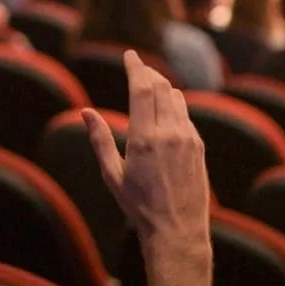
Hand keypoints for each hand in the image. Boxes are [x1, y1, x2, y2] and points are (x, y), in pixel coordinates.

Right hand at [82, 51, 212, 285]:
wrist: (177, 230)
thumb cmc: (139, 206)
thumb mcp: (112, 175)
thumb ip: (99, 140)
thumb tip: (86, 112)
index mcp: (144, 139)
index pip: (142, 88)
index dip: (135, 67)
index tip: (129, 55)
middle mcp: (169, 133)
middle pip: (161, 87)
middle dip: (148, 73)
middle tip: (137, 66)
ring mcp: (188, 138)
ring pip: (176, 98)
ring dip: (162, 87)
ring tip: (149, 86)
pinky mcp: (198, 146)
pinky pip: (185, 114)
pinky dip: (174, 104)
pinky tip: (165, 110)